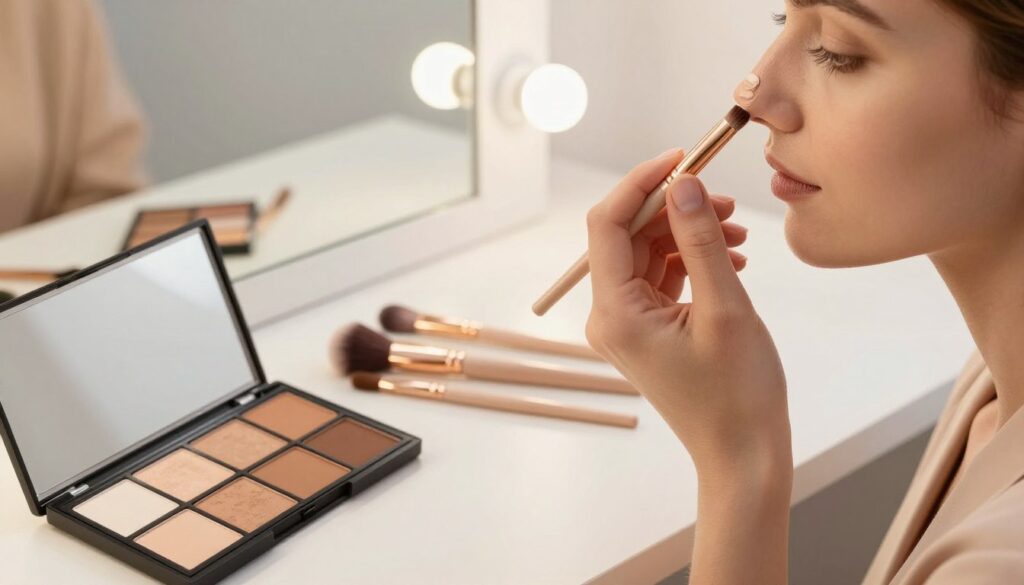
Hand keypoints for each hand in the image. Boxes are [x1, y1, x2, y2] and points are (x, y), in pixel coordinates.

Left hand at [584, 148, 790, 474]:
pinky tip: (731, 260)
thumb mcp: (726, 308)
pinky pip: (660, 277)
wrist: (743, 454)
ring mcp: (626, 325)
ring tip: (738, 234)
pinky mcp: (646, 329)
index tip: (683, 158)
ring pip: (647, 254)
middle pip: (628, 236)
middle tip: (725, 200)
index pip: (607, 225)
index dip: (641, 183)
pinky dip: (692, 261)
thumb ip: (701, 241)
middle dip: (675, 209)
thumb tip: (685, 184)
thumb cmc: (737, 395)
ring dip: (688, 234)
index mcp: (615, 313)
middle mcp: (609, 317)